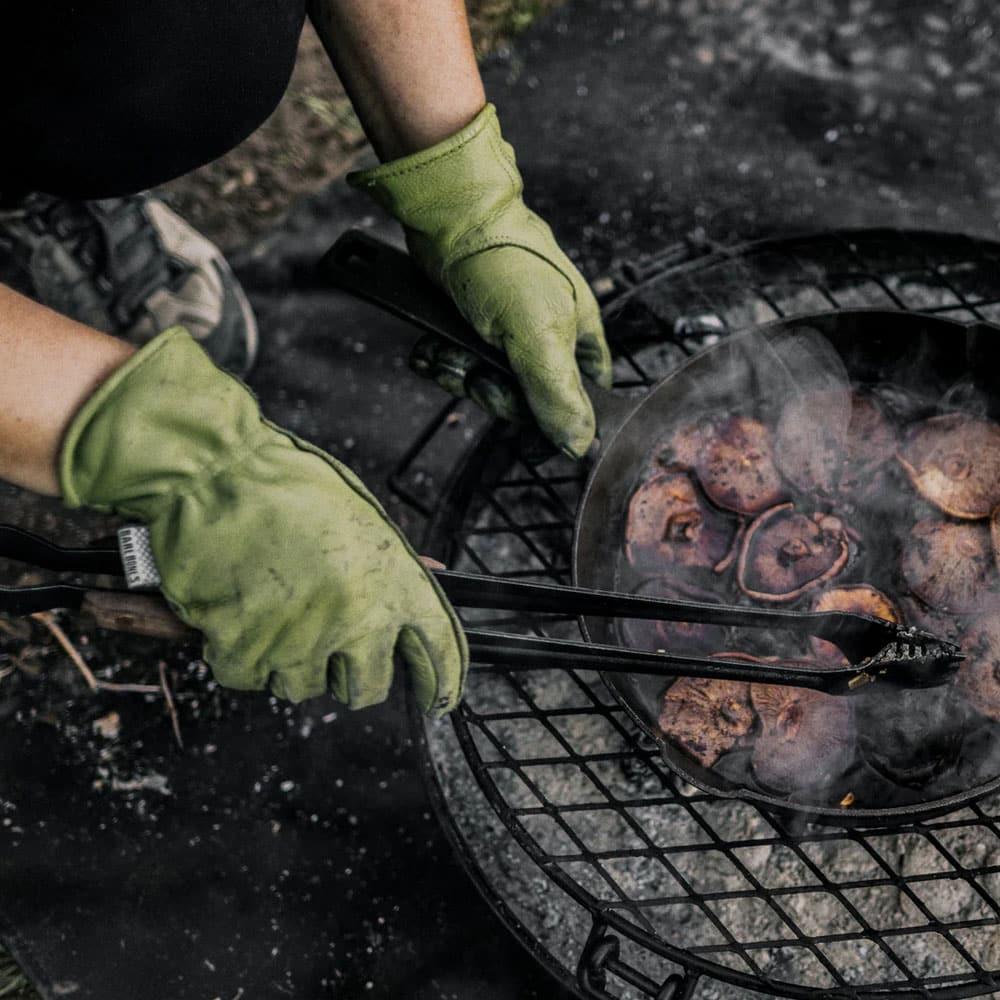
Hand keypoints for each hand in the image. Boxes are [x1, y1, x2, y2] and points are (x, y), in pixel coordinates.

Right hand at [59, 328, 467, 713]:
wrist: (215, 476)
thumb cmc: (287, 485)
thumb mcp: (361, 518)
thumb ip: (390, 564)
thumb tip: (431, 573)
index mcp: (395, 584)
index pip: (440, 651)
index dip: (443, 682)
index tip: (439, 697)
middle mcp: (358, 621)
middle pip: (369, 688)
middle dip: (350, 676)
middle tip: (328, 646)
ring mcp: (302, 642)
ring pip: (303, 687)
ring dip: (288, 660)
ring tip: (271, 609)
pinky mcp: (248, 653)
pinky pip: (247, 677)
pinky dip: (238, 654)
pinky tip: (235, 613)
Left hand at [349, 104, 611, 458]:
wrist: (448, 218)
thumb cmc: (504, 264)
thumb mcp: (538, 336)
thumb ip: (557, 395)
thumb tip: (579, 446)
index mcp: (578, 340)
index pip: (580, 402)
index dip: (554, 420)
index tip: (528, 426)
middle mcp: (546, 339)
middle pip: (523, 402)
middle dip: (491, 393)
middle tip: (478, 376)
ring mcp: (504, 335)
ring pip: (484, 386)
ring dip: (458, 376)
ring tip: (446, 353)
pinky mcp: (468, 328)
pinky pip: (456, 365)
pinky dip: (438, 362)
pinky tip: (428, 350)